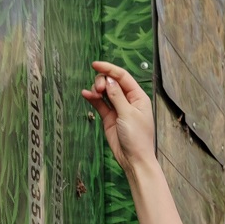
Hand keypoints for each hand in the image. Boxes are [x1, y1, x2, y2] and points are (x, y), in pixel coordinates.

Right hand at [81, 60, 155, 176]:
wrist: (134, 159)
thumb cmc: (137, 138)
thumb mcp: (127, 114)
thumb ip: (117, 96)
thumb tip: (108, 79)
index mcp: (138, 97)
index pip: (123, 77)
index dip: (109, 69)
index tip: (95, 64)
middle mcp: (129, 101)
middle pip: (112, 82)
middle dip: (102, 81)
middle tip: (98, 90)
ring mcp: (118, 109)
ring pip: (105, 91)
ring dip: (97, 90)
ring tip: (93, 95)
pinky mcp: (110, 117)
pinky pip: (100, 103)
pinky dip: (93, 98)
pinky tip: (85, 94)